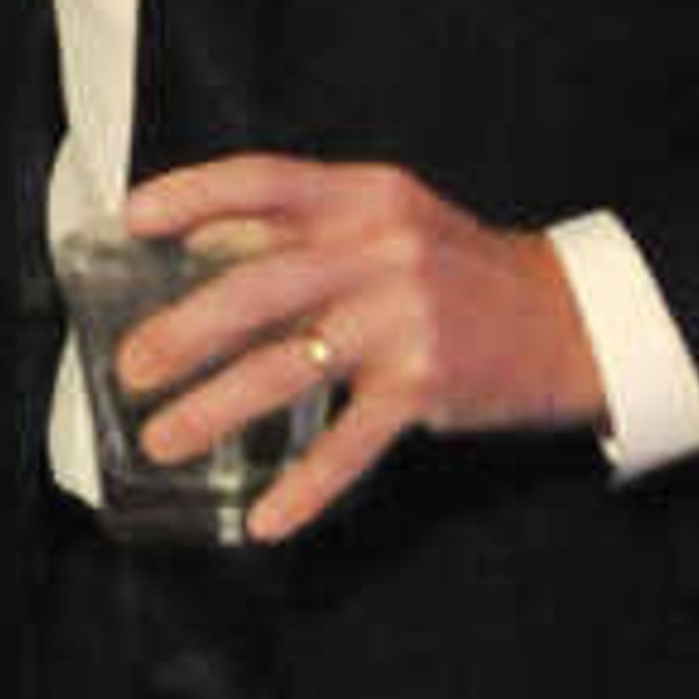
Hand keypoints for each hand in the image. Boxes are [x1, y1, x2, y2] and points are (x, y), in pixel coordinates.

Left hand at [115, 151, 607, 540]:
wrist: (568, 318)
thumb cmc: (457, 271)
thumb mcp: (389, 223)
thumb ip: (302, 229)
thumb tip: (201, 242)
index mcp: (365, 197)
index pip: (265, 180)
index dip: (194, 195)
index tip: (134, 218)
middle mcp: (382, 250)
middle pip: (260, 286)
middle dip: (184, 331)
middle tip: (131, 368)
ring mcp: (404, 319)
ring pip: (287, 368)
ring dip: (214, 410)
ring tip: (163, 439)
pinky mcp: (424, 385)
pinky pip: (348, 444)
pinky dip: (303, 488)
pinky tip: (263, 519)